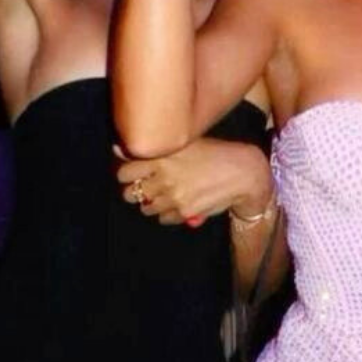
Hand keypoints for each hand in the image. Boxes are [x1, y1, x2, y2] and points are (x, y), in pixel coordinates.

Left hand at [115, 139, 271, 226]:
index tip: (133, 172)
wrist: (243, 172)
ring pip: (145, 208)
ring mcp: (173, 196)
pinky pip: (163, 219)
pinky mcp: (184, 212)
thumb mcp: (186, 143)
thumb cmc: (215, 152)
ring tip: (163, 195)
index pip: (125, 171)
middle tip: (144, 186)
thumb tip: (118, 149)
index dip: (126, 173)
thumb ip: (155, 148)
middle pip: (130, 193)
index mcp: (162, 155)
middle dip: (134, 191)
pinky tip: (177, 203)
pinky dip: (166, 214)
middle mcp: (164, 176)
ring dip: (150, 203)